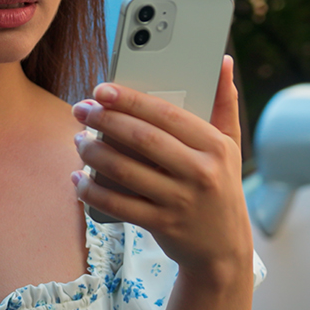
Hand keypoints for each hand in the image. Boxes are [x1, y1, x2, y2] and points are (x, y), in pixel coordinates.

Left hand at [72, 56, 253, 288]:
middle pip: (142, 140)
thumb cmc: (221, 186)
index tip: (101, 89)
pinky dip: (94, 192)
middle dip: (105, 121)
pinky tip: (79, 180)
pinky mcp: (163, 225)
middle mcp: (200, 172)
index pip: (167, 115)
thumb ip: (224, 103)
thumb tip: (224, 60)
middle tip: (81, 110)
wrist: (224, 249)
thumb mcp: (230, 145)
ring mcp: (181, 201)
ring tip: (79, 141)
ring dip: (95, 154)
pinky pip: (119, 205)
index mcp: (215, 146)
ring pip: (126, 172)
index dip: (130, 100)